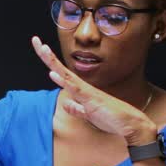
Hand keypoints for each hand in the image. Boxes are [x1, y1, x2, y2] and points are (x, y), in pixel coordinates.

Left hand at [31, 36, 156, 144]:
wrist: (129, 124)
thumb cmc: (111, 118)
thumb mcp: (88, 115)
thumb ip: (77, 109)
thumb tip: (66, 102)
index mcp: (80, 90)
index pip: (61, 73)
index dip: (50, 61)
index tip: (40, 48)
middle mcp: (82, 87)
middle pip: (60, 69)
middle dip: (47, 55)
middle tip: (35, 40)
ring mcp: (86, 92)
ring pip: (65, 74)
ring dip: (53, 62)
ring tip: (42, 48)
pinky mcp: (91, 100)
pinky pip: (75, 89)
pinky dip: (63, 81)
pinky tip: (53, 74)